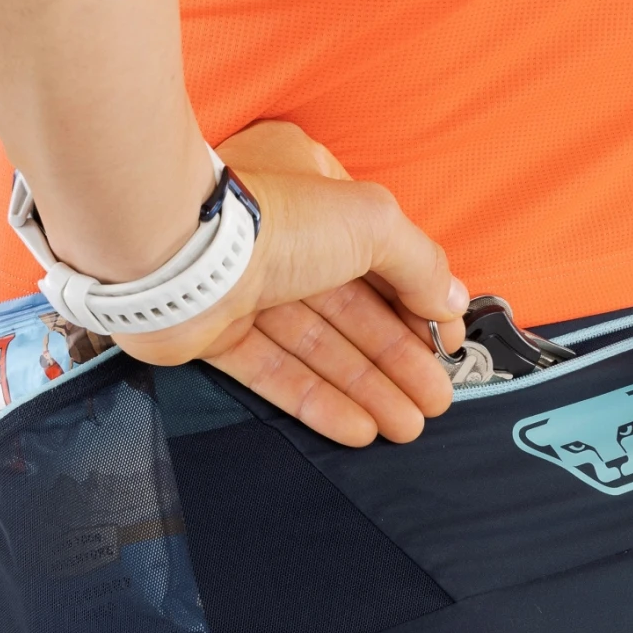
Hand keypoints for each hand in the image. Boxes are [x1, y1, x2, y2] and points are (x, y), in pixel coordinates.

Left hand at [111, 121, 469, 445]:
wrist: (178, 252)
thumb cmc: (278, 223)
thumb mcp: (376, 224)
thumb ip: (421, 265)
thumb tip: (453, 302)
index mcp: (321, 203)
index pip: (383, 261)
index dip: (419, 308)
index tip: (448, 347)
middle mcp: (283, 244)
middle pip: (355, 313)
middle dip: (400, 362)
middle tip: (436, 403)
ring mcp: (246, 290)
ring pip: (320, 347)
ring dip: (368, 389)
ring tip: (408, 428)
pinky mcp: (216, 334)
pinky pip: (275, 371)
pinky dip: (318, 400)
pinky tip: (360, 430)